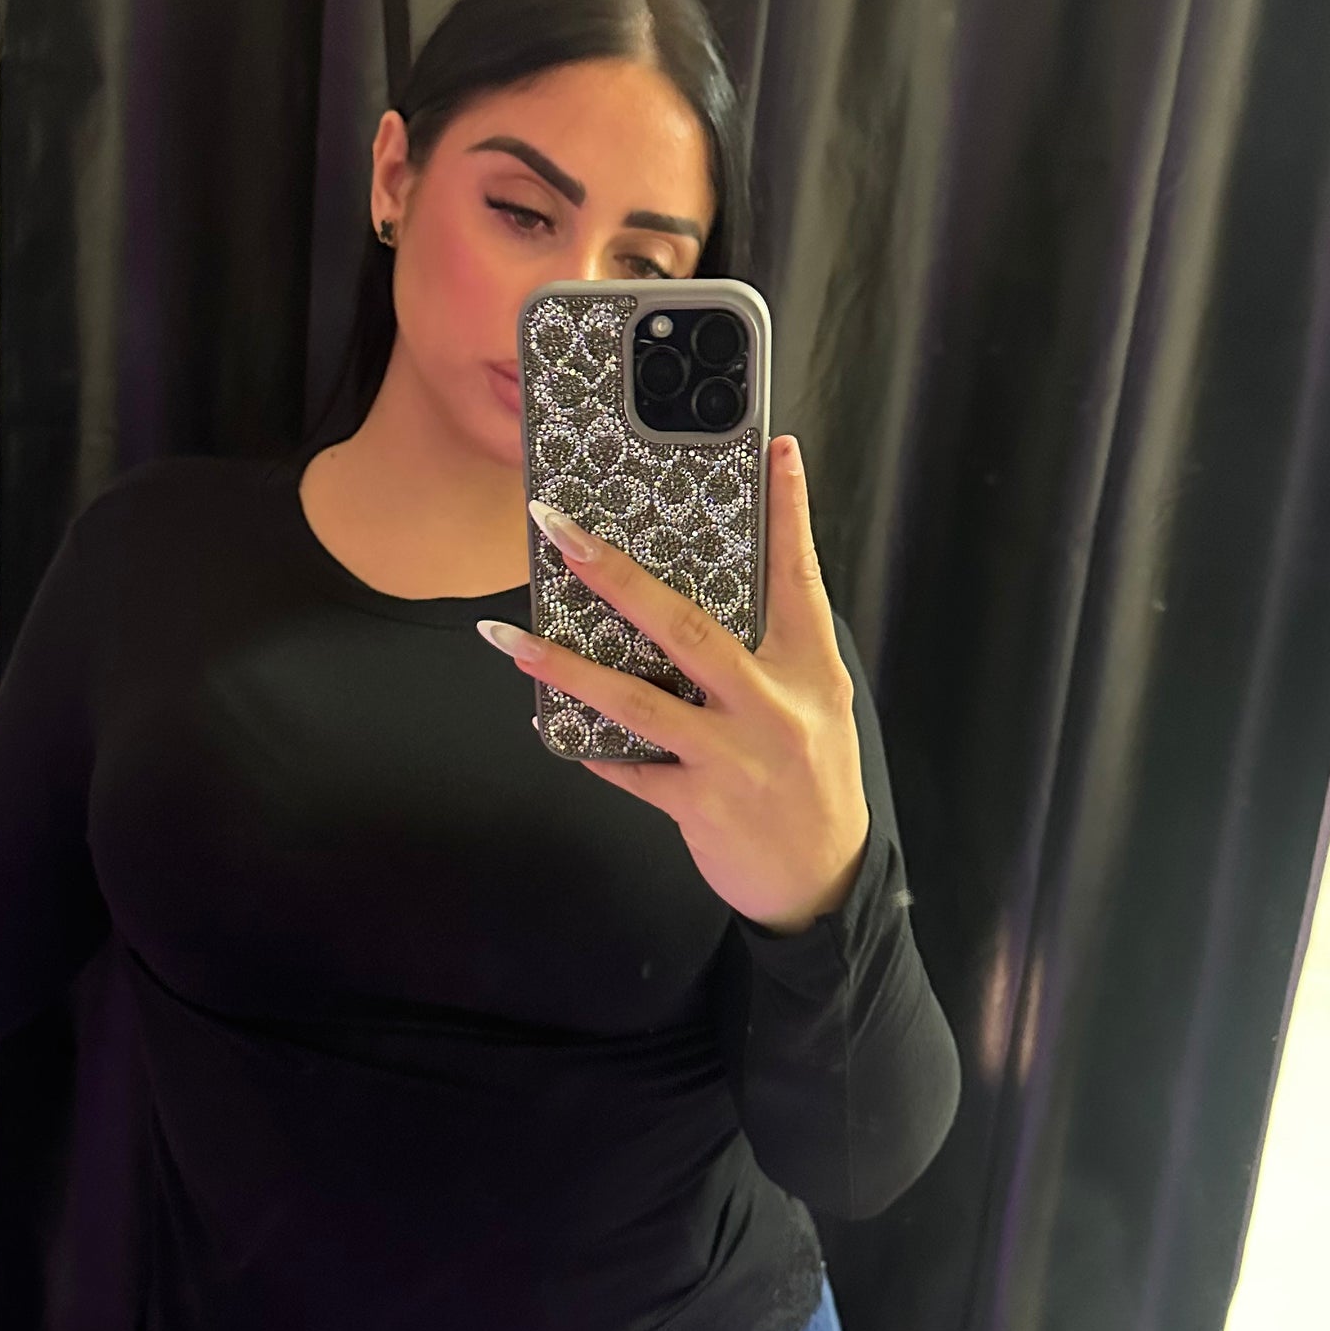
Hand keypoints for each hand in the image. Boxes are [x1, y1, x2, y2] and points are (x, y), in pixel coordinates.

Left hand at [476, 434, 870, 932]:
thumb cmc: (812, 778)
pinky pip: (627, 766)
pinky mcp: (699, 804)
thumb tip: (694, 594)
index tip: (776, 450)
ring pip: (634, 700)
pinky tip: (544, 721)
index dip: (788, 511)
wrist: (823, 880)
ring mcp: (733, 756)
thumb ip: (772, 649)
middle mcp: (772, 705)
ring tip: (506, 637)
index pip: (799, 574)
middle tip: (557, 529)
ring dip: (561, 666)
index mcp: (810, 668)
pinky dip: (586, 744)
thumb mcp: (816, 703)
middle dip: (613, 573)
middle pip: (684, 626)